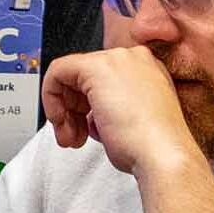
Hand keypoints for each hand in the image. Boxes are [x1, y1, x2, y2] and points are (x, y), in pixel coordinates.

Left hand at [41, 46, 201, 176]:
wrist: (162, 154)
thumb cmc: (152, 147)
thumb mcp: (133, 121)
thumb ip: (114, 108)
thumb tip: (92, 114)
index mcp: (148, 70)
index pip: (104, 81)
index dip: (88, 107)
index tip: (86, 128)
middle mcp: (133, 59)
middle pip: (86, 77)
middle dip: (73, 110)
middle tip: (74, 137)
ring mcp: (116, 59)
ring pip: (71, 75)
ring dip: (64, 110)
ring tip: (71, 139)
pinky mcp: (95, 67)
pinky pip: (58, 71)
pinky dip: (51, 97)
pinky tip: (61, 122)